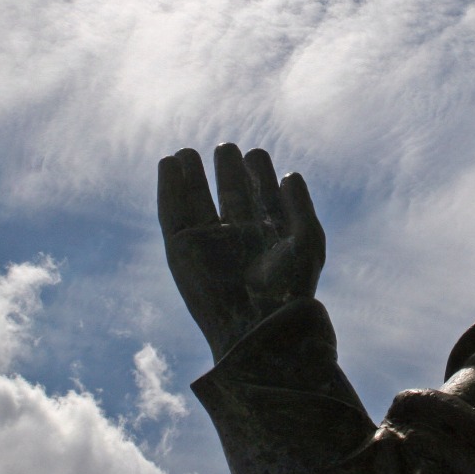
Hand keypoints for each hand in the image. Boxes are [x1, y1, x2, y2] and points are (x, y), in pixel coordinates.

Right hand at [158, 143, 325, 361]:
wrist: (258, 325)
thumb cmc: (290, 287)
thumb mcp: (306, 241)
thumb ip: (300, 206)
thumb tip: (291, 175)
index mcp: (267, 234)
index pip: (260, 195)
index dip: (258, 173)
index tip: (256, 154)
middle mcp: (237, 237)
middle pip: (228, 193)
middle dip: (227, 169)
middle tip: (226, 148)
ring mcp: (207, 243)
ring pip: (196, 200)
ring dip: (192, 174)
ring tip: (187, 151)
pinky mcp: (180, 251)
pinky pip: (171, 213)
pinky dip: (168, 188)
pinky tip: (169, 164)